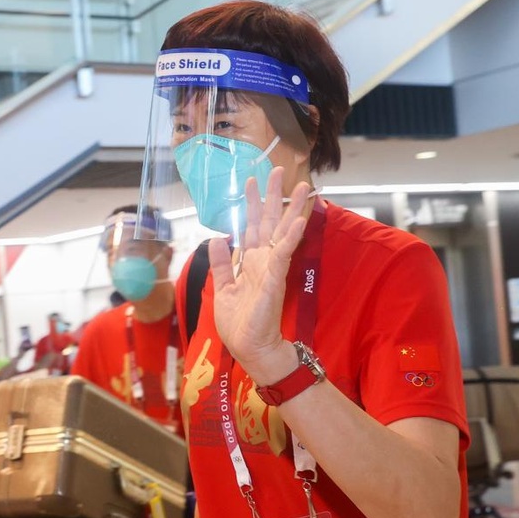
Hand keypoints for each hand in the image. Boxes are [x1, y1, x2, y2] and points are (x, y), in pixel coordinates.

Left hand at [208, 169, 311, 385]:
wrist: (250, 348)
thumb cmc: (239, 324)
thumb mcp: (223, 288)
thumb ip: (221, 264)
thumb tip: (216, 239)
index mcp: (250, 263)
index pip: (251, 227)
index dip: (251, 205)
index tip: (251, 182)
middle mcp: (263, 261)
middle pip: (269, 222)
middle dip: (273, 196)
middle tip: (278, 170)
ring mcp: (271, 268)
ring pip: (283, 232)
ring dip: (292, 208)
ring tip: (302, 185)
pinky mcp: (275, 279)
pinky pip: (284, 253)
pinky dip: (292, 236)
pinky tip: (299, 219)